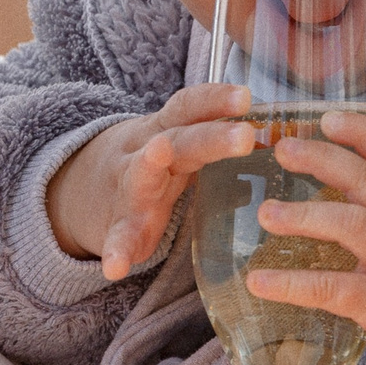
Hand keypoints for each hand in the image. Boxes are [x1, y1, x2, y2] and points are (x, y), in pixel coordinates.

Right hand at [49, 83, 258, 278]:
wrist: (76, 190)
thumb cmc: (148, 166)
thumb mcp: (174, 143)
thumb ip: (215, 136)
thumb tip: (289, 138)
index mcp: (165, 133)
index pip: (190, 108)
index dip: (216, 99)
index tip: (247, 96)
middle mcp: (145, 153)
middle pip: (177, 140)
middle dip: (210, 137)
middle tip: (244, 136)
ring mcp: (128, 190)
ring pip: (140, 174)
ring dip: (149, 165)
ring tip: (157, 155)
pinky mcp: (118, 227)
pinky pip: (115, 238)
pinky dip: (115, 252)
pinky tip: (115, 267)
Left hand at [246, 108, 365, 347]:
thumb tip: (348, 138)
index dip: (363, 134)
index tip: (327, 119)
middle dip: (325, 161)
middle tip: (283, 150)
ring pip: (352, 227)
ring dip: (304, 216)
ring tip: (266, 213)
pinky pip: (331, 288)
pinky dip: (291, 284)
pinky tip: (258, 281)